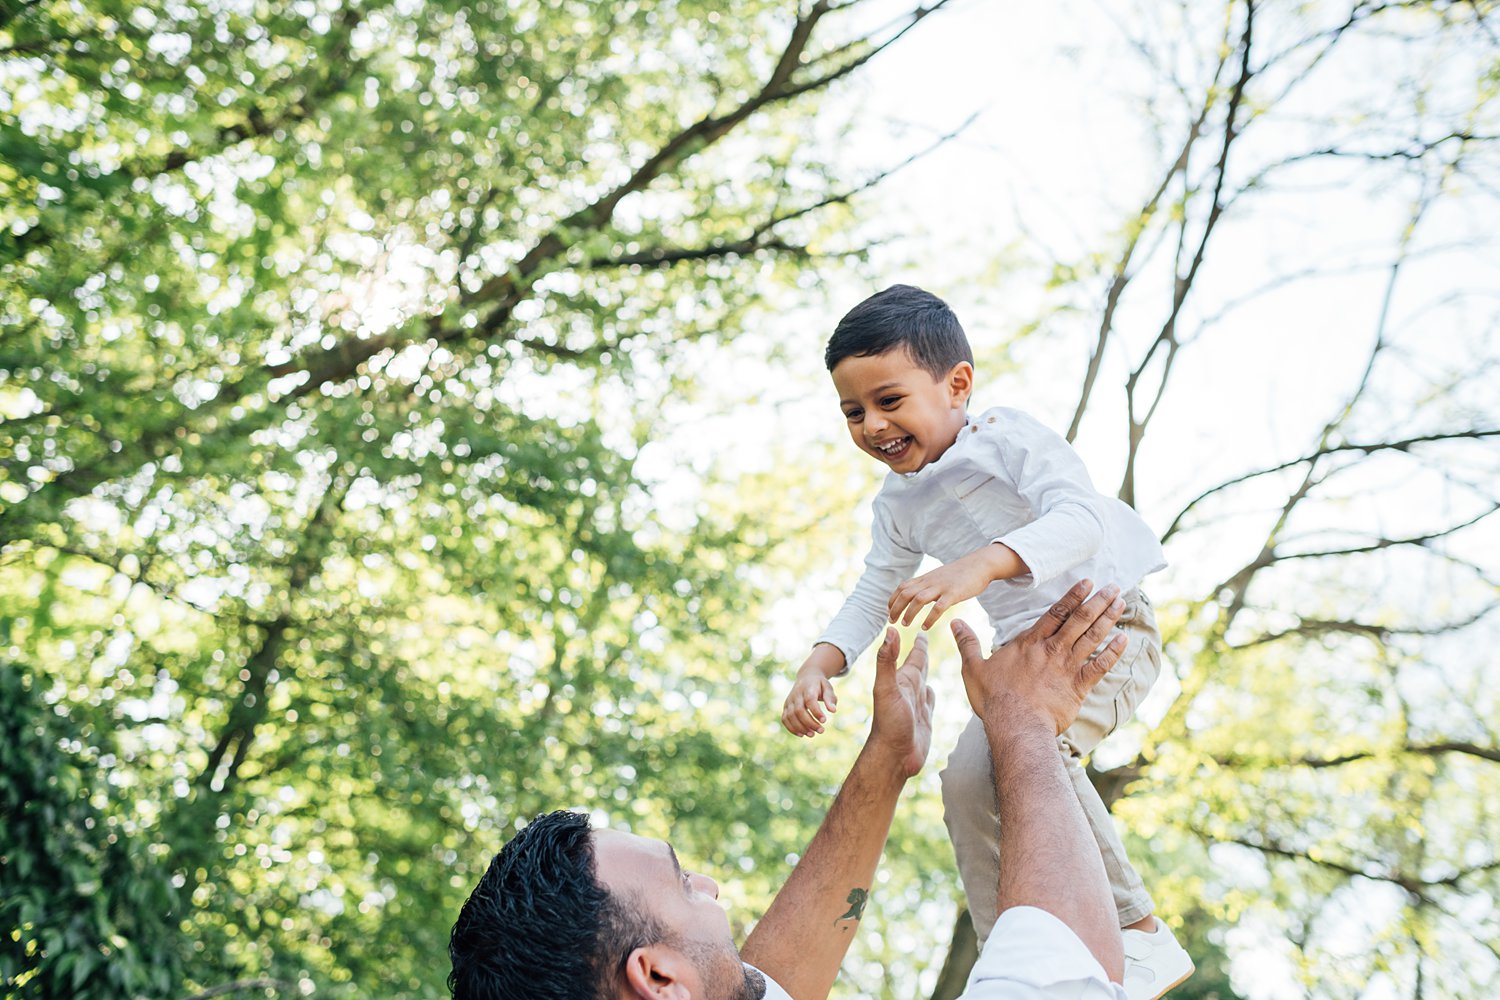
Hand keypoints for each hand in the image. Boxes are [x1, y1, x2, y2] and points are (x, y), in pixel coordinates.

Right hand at [783, 668, 838, 736]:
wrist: (806, 677)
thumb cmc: (819, 684)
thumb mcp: (827, 687)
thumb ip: (830, 698)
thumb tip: (833, 711)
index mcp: (807, 688)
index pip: (809, 700)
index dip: (816, 711)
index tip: (824, 721)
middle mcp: (796, 694)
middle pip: (799, 710)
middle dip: (809, 723)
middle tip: (821, 731)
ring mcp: (789, 701)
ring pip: (790, 716)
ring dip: (801, 728)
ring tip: (812, 734)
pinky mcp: (785, 707)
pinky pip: (785, 719)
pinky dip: (791, 728)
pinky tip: (802, 734)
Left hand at [869, 628, 935, 777]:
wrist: (894, 756)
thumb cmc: (889, 723)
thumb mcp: (887, 688)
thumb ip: (887, 660)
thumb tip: (890, 630)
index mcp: (903, 680)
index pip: (914, 655)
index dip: (919, 642)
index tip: (921, 628)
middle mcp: (910, 690)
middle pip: (919, 665)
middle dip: (922, 651)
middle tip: (924, 636)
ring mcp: (917, 705)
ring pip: (924, 681)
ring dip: (925, 670)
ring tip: (926, 661)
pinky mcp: (924, 719)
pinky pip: (929, 701)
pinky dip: (931, 693)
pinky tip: (930, 691)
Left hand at [888, 543, 1022, 629]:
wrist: (980, 564)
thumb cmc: (961, 573)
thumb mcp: (940, 577)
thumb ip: (929, 585)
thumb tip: (919, 596)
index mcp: (926, 578)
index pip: (903, 587)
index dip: (893, 599)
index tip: (888, 610)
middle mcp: (930, 581)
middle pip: (906, 593)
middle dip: (895, 607)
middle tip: (891, 621)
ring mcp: (941, 587)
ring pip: (918, 599)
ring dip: (909, 613)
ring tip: (904, 624)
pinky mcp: (954, 593)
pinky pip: (938, 607)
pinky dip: (930, 618)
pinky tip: (925, 627)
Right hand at [952, 580, 1126, 735]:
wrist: (1016, 726)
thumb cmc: (994, 699)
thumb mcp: (973, 669)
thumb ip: (967, 643)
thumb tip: (954, 622)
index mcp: (1029, 644)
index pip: (1055, 613)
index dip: (1073, 596)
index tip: (1088, 582)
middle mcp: (1051, 650)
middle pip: (1079, 620)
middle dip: (1098, 601)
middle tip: (1114, 586)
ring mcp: (1066, 668)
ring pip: (1092, 637)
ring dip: (1108, 618)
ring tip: (1121, 602)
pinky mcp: (1077, 687)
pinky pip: (1099, 666)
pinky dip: (1113, 652)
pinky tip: (1124, 639)